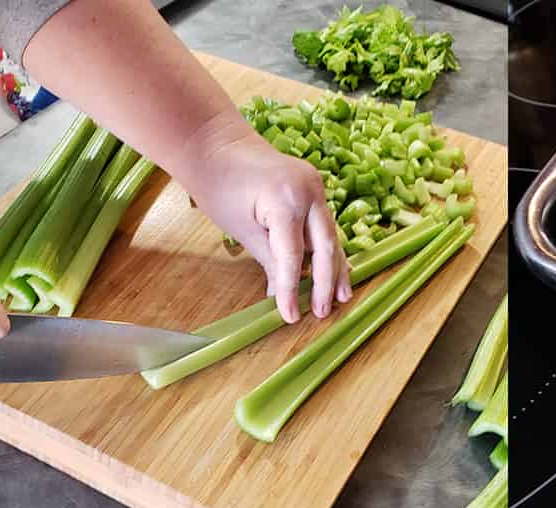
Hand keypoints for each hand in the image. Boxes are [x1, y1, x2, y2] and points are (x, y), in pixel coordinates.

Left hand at [183, 126, 351, 322]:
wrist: (214, 143)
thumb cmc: (219, 184)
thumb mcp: (242, 230)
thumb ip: (269, 262)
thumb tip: (281, 296)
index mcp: (285, 199)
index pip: (293, 256)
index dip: (292, 289)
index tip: (291, 316)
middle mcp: (308, 190)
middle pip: (324, 246)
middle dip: (325, 282)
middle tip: (322, 312)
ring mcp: (315, 187)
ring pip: (330, 236)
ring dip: (335, 269)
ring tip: (341, 298)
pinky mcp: (313, 188)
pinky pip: (325, 225)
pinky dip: (328, 249)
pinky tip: (336, 272)